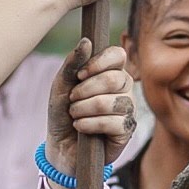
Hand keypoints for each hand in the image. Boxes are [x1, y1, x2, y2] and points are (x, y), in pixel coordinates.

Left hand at [46, 39, 135, 174]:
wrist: (60, 146)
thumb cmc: (63, 113)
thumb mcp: (61, 86)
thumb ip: (72, 64)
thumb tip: (86, 42)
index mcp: (111, 72)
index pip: (118, 55)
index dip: (99, 62)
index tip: (80, 74)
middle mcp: (124, 89)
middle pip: (115, 79)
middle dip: (86, 89)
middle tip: (72, 99)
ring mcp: (128, 110)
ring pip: (114, 101)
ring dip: (85, 108)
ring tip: (74, 114)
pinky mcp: (127, 131)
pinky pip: (114, 122)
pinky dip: (90, 124)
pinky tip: (81, 127)